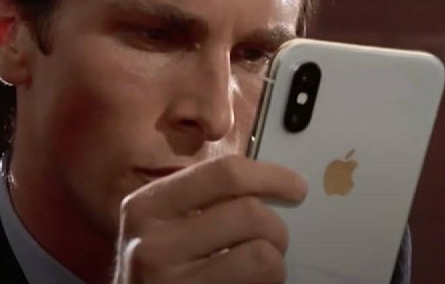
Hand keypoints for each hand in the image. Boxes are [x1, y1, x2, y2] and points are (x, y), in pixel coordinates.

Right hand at [113, 155, 306, 283]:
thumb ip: (206, 200)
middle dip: (277, 229)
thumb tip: (273, 184)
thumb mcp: (167, 225)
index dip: (271, 176)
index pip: (224, 173)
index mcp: (148, 205)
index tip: (296, 187)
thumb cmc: (162, 268)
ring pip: (261, 254)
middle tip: (275, 241)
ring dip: (275, 262)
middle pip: (249, 213)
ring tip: (262, 269)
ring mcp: (169, 280)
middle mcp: (152, 242)